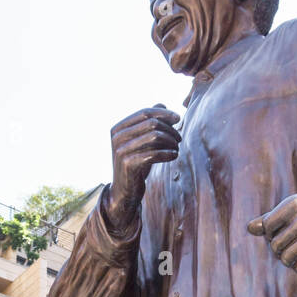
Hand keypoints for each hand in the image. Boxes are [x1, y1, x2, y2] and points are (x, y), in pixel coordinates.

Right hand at [104, 104, 180, 234]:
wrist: (124, 191)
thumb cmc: (136, 164)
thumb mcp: (141, 142)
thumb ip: (149, 123)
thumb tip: (163, 104)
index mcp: (118, 128)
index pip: (144, 112)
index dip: (163, 113)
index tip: (178, 118)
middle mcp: (117, 137)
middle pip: (151, 123)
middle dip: (169, 129)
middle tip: (179, 138)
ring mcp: (121, 151)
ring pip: (155, 137)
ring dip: (170, 141)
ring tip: (177, 148)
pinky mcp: (129, 164)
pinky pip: (154, 154)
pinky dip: (168, 153)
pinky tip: (175, 155)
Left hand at [247, 193, 296, 272]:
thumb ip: (272, 219)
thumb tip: (250, 228)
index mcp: (295, 202)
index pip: (268, 227)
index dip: (272, 236)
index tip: (284, 235)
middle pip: (276, 246)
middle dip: (281, 252)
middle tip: (291, 249)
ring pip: (288, 258)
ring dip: (291, 262)